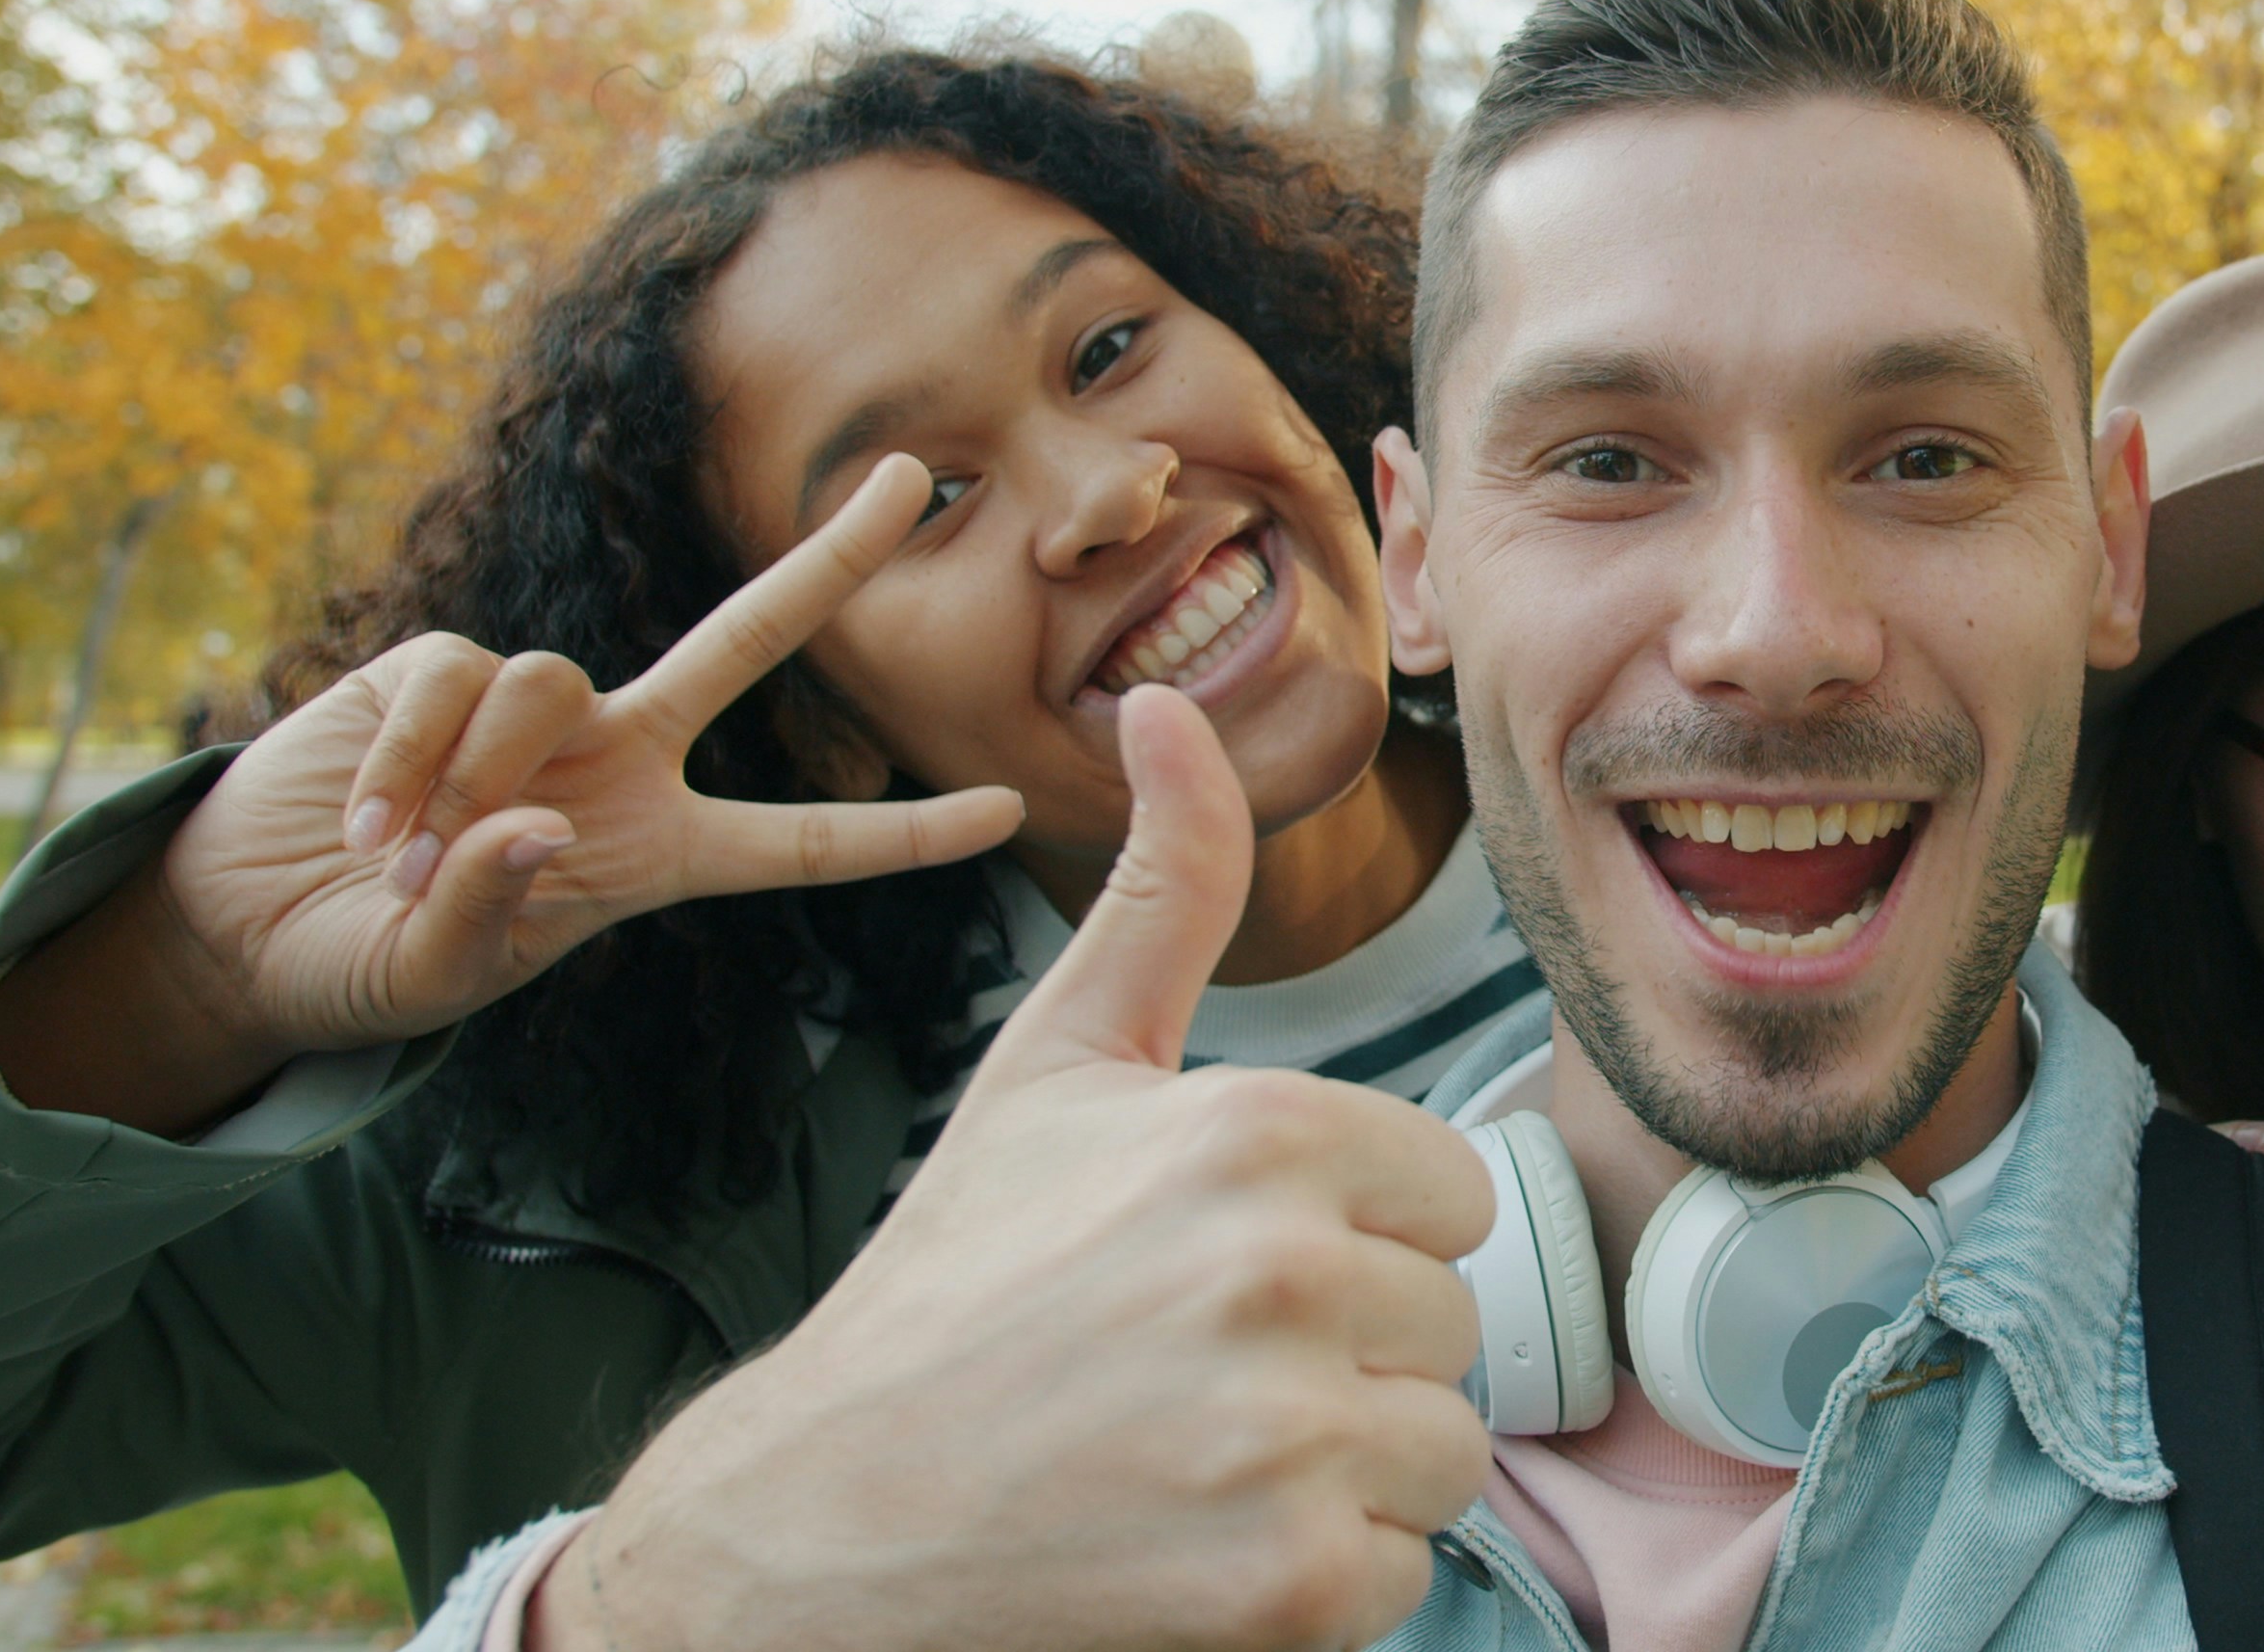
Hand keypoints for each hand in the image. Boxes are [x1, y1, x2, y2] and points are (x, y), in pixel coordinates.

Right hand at [0, 456, 1023, 1132]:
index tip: (1008, 813)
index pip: (803, 841)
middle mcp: (619, 755)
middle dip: (831, 558)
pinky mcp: (433, 666)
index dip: (901, 833)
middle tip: (914, 476)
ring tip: (398, 860)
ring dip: (473, 773)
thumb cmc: (369, 961)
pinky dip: (409, 755)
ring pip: (550, 680)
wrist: (250, 924)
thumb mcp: (437, 975)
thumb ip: (489, 914)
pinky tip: (363, 826)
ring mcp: (533, 706)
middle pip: (749, 638)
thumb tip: (532, 822)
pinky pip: (452, 683)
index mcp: (659, 848)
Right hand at [535, 684, 1496, 1651]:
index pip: (1449, 1195)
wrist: (812, 1519)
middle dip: (1347, 1358)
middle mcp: (1284, 1269)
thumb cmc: (949, 1287)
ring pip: (1442, 1451)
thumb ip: (1165, 886)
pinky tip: (1190, 1550)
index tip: (1224, 1270)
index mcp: (1258, 1130)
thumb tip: (1174, 700)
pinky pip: (1400, 1574)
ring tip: (1196, 1459)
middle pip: (1450, 1324)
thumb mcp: (1058, 1064)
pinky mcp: (1286, 1582)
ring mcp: (1285, 1431)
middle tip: (1191, 1374)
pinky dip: (1312, 1586)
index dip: (1351, 1238)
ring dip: (1342, 1475)